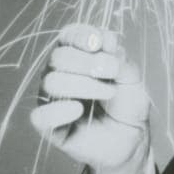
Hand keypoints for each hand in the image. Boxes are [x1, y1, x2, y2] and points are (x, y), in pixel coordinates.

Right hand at [30, 24, 150, 173]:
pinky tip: (79, 110)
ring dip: (84, 85)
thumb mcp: (131, 77)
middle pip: (58, 58)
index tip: (99, 43)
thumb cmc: (128, 104)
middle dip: (88, 63)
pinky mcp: (50, 126)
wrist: (133, 138)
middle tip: (113, 73)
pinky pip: (40, 116)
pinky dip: (58, 111)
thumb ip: (118, 58)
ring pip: (51, 83)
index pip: (67, 36)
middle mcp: (60, 74)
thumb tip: (105, 38)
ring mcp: (53, 99)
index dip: (81, 36)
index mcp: (77, 56)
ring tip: (109, 92)